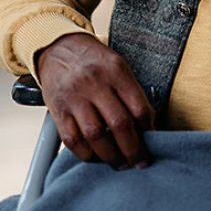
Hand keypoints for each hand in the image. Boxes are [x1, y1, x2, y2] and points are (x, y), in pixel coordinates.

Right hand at [35, 34, 154, 169]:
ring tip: (119, 163)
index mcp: (116, 71)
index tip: (152, 142)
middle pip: (119, 124)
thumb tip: (147, 125)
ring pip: (95, 136)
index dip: (149, 129)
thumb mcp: (118, 65)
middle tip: (139, 162)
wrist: (59, 48)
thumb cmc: (94, 61)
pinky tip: (95, 156)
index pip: (139, 107)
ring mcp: (75, 98)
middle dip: (132, 150)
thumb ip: (131, 92)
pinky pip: (73, 140)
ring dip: (110, 156)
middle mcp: (95, 84)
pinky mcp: (58, 111)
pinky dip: (86, 154)